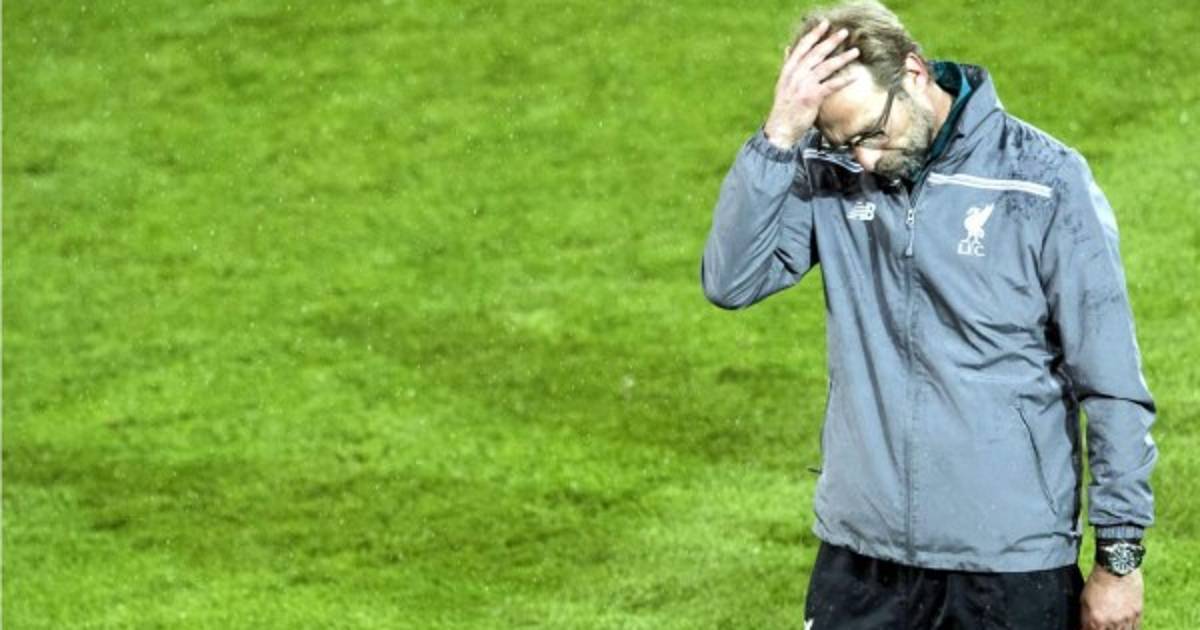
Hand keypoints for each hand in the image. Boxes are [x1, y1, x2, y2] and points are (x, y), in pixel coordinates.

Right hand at [763, 20, 859, 149]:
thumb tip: (787, 49)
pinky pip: (831, 86)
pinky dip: (843, 80)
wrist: (780, 128)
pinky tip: (855, 76)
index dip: (814, 35)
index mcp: (788, 70)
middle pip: (816, 53)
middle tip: (845, 32)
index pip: (802, 47)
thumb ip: (788, 66)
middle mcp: (795, 75)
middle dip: (831, 41)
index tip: (824, 24)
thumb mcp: (782, 83)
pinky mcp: (811, 97)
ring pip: (826, 67)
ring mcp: (803, 85)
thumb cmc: (784, 107)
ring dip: (842, 58)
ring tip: (855, 52)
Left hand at [1080, 565, 1142, 628]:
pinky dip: (1129, 629)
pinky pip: (1135, 628)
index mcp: (1096, 619)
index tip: (1088, 628)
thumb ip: (1085, 617)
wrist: (1116, 568)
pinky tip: (1124, 626)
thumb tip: (1084, 626)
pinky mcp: (1137, 613)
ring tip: (1112, 625)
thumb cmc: (1097, 582)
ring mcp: (1126, 619)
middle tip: (1101, 624)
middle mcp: (1112, 622)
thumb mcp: (1084, 600)